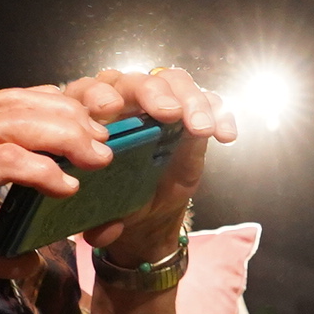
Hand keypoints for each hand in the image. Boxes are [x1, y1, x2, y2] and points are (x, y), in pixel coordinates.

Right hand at [0, 83, 119, 292]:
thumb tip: (27, 262)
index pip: (2, 100)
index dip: (49, 105)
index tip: (86, 119)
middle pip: (17, 101)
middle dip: (69, 114)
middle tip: (106, 135)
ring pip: (16, 122)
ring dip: (66, 137)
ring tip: (100, 157)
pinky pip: (3, 161)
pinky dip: (41, 170)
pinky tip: (65, 186)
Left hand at [61, 66, 236, 261]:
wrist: (149, 213)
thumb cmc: (118, 202)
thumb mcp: (107, 213)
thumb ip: (100, 220)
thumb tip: (102, 232)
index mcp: (92, 119)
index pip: (87, 92)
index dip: (97, 95)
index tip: (110, 109)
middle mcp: (125, 102)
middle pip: (134, 80)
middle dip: (152, 92)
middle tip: (170, 113)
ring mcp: (160, 104)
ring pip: (173, 82)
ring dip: (191, 100)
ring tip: (203, 129)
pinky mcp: (191, 112)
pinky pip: (207, 100)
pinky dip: (219, 113)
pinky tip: (225, 136)